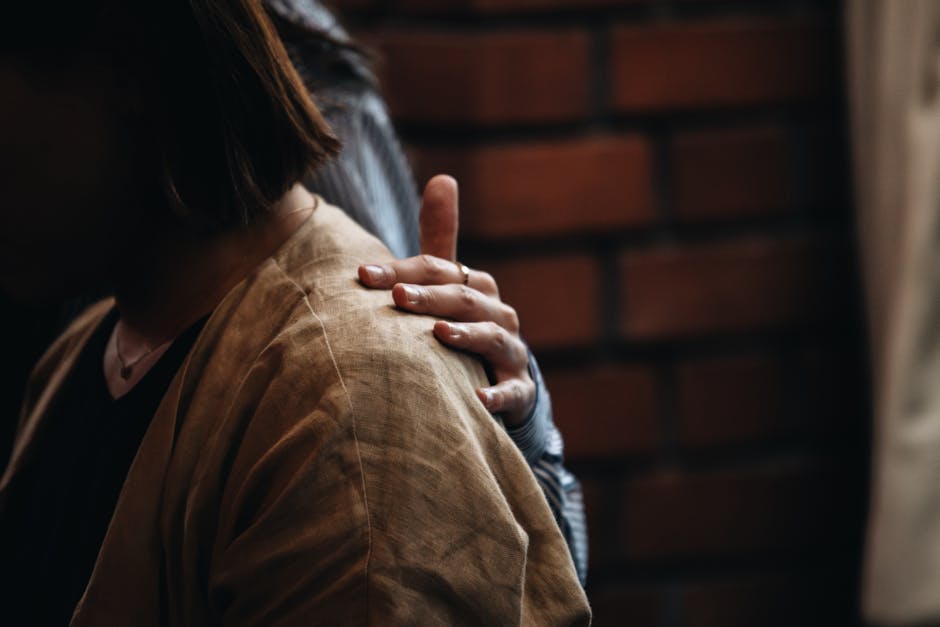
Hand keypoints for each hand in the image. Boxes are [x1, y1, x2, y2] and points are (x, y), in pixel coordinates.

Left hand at [358, 175, 535, 425]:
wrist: (504, 378)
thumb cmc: (465, 324)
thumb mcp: (452, 284)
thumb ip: (441, 238)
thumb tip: (443, 177)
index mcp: (477, 286)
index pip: (439, 270)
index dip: (403, 269)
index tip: (363, 275)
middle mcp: (498, 314)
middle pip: (464, 299)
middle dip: (430, 297)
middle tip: (398, 296)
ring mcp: (510, 351)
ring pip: (490, 337)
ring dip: (465, 336)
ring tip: (438, 335)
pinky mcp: (519, 390)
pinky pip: (511, 392)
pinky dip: (497, 395)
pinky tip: (477, 400)